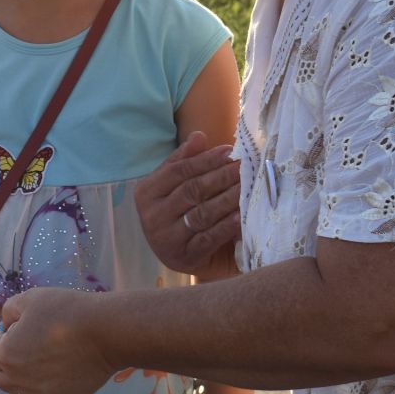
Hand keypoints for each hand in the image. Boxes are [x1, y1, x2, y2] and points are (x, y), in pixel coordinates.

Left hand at [0, 287, 113, 393]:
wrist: (106, 333)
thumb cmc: (66, 311)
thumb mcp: (30, 299)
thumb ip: (7, 312)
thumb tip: (6, 326)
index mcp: (6, 355)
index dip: (3, 339)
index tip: (21, 331)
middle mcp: (18, 381)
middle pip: (0, 377)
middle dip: (7, 363)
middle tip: (29, 347)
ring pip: (20, 392)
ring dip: (24, 379)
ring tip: (43, 361)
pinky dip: (47, 387)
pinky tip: (62, 370)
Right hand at [136, 132, 240, 274]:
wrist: (179, 253)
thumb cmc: (179, 211)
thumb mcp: (174, 185)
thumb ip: (184, 161)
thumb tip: (199, 136)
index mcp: (147, 192)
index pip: (178, 171)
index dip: (205, 160)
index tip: (228, 151)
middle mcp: (152, 216)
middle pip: (191, 190)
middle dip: (221, 177)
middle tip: (244, 167)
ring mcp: (166, 239)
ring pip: (202, 213)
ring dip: (228, 198)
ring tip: (247, 186)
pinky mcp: (184, 257)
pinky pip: (209, 238)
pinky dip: (226, 226)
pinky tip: (241, 214)